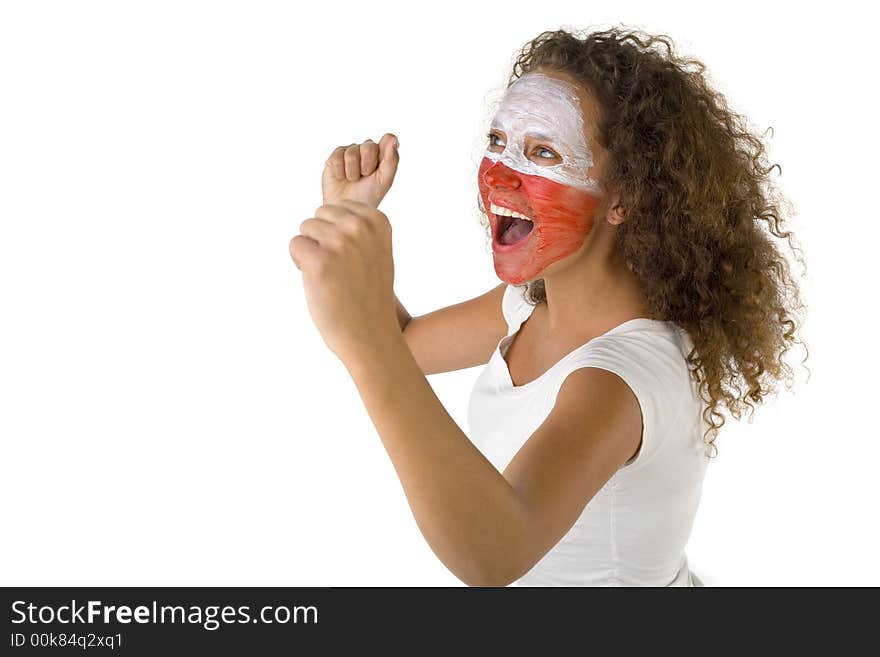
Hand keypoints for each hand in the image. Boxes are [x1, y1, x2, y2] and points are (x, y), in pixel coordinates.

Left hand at [289, 200, 398, 365]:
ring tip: (329, 275)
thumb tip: (325, 213)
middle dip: (321, 238)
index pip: (339, 208)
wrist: (370, 334)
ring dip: (310, 250)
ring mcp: (340, 243)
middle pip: (319, 214)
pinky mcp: (318, 261)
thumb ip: (359, 228)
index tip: (352, 258)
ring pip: (305, 228)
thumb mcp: (376, 251)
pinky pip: (295, 245)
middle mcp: (360, 227)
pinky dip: (299, 263)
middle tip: (338, 268)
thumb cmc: (369, 295)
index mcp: (378, 221)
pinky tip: (317, 281)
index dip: (337, 232)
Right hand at [322, 133, 399, 207]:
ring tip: (352, 180)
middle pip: (369, 146)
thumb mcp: (385, 180)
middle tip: (364, 177)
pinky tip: (341, 178)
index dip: (384, 152)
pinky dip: (339, 173)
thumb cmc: (368, 195)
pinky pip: (337, 158)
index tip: (379, 168)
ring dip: (352, 172)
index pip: (388, 139)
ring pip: (351, 153)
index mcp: (383, 153)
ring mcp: (350, 150)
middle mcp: (367, 148)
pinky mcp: (335, 156)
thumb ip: (391, 160)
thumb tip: (393, 138)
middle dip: (367, 166)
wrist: (347, 208)